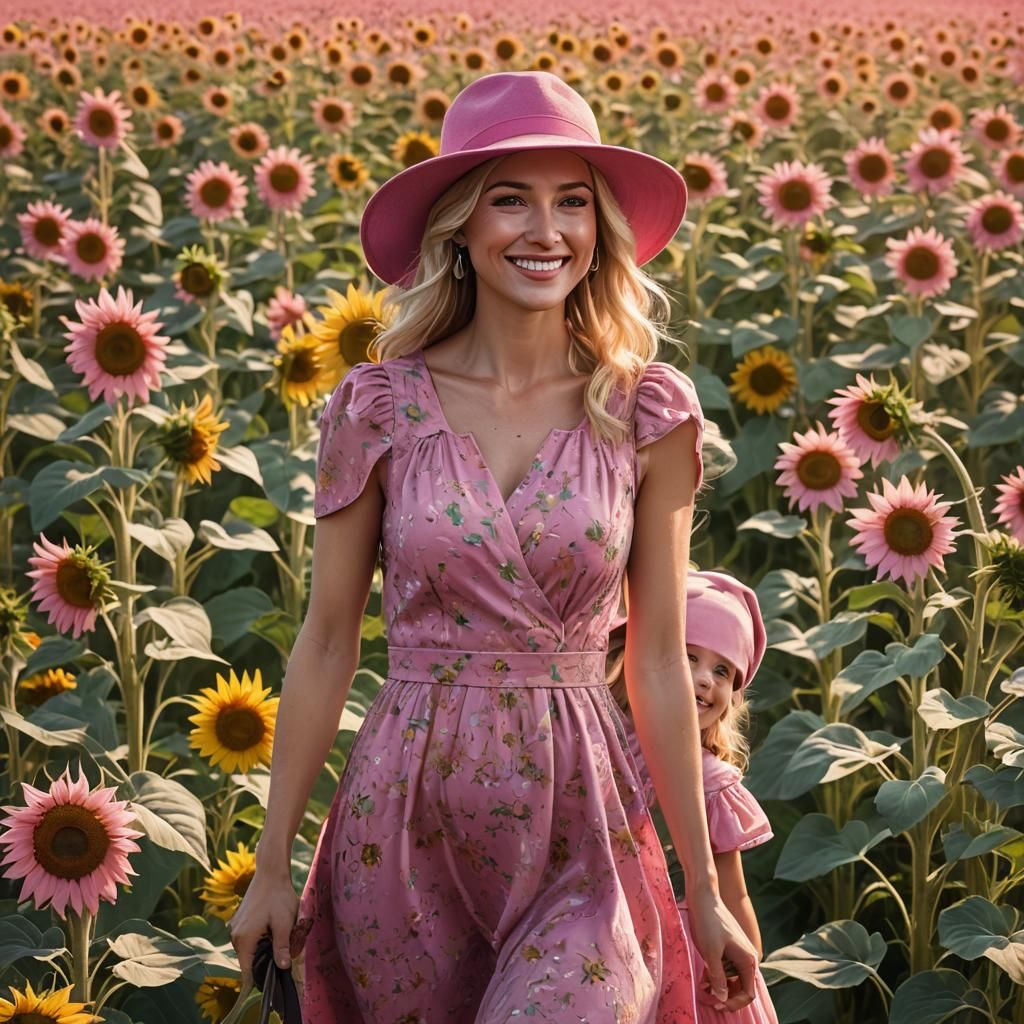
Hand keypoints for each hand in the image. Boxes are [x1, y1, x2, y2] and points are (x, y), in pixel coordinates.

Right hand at [225, 865, 303, 990]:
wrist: (271, 872)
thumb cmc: (278, 896)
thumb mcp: (284, 923)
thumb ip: (282, 947)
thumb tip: (284, 968)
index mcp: (243, 939)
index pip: (247, 970)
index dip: (261, 975)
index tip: (275, 974)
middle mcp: (234, 935)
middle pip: (248, 959)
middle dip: (265, 959)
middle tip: (283, 950)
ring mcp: (235, 926)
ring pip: (249, 948)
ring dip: (263, 947)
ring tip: (279, 935)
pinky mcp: (239, 920)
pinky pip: (248, 938)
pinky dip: (259, 938)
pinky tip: (272, 927)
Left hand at [685, 890, 758, 1012]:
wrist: (704, 898)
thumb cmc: (708, 923)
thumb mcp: (710, 953)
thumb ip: (718, 978)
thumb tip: (722, 999)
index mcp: (748, 960)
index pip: (748, 993)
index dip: (734, 1003)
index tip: (717, 1005)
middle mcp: (748, 958)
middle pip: (741, 988)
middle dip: (725, 996)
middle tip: (707, 997)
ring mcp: (739, 953)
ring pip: (733, 979)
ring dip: (720, 986)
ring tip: (703, 986)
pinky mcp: (729, 949)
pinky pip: (727, 969)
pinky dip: (717, 975)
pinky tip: (704, 977)